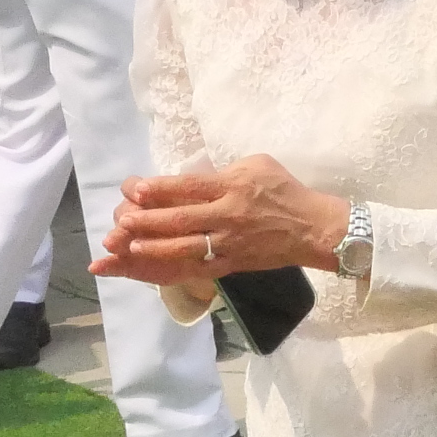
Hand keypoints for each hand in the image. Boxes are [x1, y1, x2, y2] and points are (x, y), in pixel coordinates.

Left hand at [98, 155, 348, 285]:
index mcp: (233, 187)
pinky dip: (176, 271)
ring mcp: (230, 243)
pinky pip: (200, 269)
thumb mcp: (259, 164)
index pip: (190, 187)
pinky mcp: (233, 264)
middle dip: (149, 220)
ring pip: (187, 247)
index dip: (161, 188)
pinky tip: (154, 272)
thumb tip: (195, 177)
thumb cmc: (286, 191)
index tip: (135, 189)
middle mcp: (228, 216)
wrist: (313, 229)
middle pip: (182, 219)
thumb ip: (225, 169)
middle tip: (123, 221)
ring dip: (156, 248)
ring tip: (130, 248)